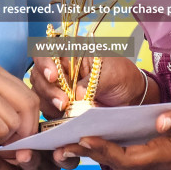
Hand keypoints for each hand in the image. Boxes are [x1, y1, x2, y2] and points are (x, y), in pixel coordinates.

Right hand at [31, 55, 153, 118]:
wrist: (131, 96)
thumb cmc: (122, 76)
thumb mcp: (112, 74)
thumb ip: (93, 82)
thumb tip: (77, 94)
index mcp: (71, 53)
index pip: (46, 51)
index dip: (44, 62)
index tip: (53, 76)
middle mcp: (61, 69)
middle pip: (39, 75)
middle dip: (48, 90)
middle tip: (63, 103)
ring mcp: (59, 87)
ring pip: (41, 94)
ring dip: (50, 104)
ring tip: (66, 111)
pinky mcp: (60, 105)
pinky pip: (48, 110)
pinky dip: (54, 115)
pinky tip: (65, 118)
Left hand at [58, 107, 170, 169]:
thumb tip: (159, 120)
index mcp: (166, 157)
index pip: (125, 156)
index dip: (102, 149)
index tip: (82, 139)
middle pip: (120, 167)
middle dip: (95, 157)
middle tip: (67, 146)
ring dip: (106, 160)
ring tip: (82, 146)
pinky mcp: (170, 168)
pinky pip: (139, 168)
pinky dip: (121, 159)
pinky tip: (111, 145)